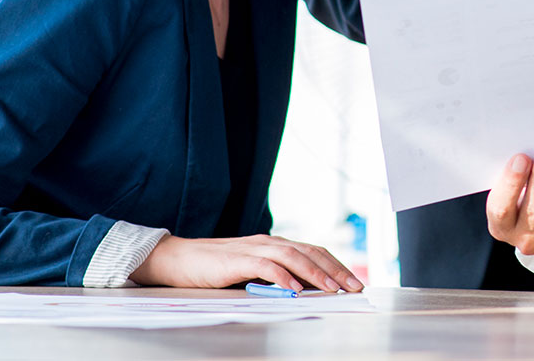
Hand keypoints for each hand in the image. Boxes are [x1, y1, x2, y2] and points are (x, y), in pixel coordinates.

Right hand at [131, 234, 362, 291]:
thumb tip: (303, 290)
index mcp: (275, 245)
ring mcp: (253, 249)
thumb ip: (275, 276)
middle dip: (336, 270)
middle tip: (354, 287)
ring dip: (315, 273)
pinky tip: (294, 288)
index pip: (314, 251)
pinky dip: (282, 276)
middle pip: (310, 252)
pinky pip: (265, 266)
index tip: (354, 282)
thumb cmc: (215, 268)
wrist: (179, 260)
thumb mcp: (252, 272)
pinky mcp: (237, 260)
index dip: (336, 265)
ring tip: (332, 289)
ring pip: (293, 256)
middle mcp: (269, 243)